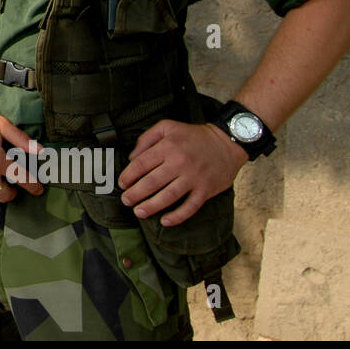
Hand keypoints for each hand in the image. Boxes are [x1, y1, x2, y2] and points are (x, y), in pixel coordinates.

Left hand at [118, 120, 247, 225]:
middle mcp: (179, 163)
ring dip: (151, 206)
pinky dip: (177, 216)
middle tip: (126, 201)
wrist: (227, 142)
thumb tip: (132, 157)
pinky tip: (164, 221)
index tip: (122, 184)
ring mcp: (193, 178)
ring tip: (139, 212)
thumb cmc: (194, 135)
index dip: (128, 176)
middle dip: (135, 194)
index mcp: (168, 147)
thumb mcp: (168, 127)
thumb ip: (147, 138)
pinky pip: (190, 207)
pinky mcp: (205, 190)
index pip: (141, 164)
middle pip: (151, 182)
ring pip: (168, 196)